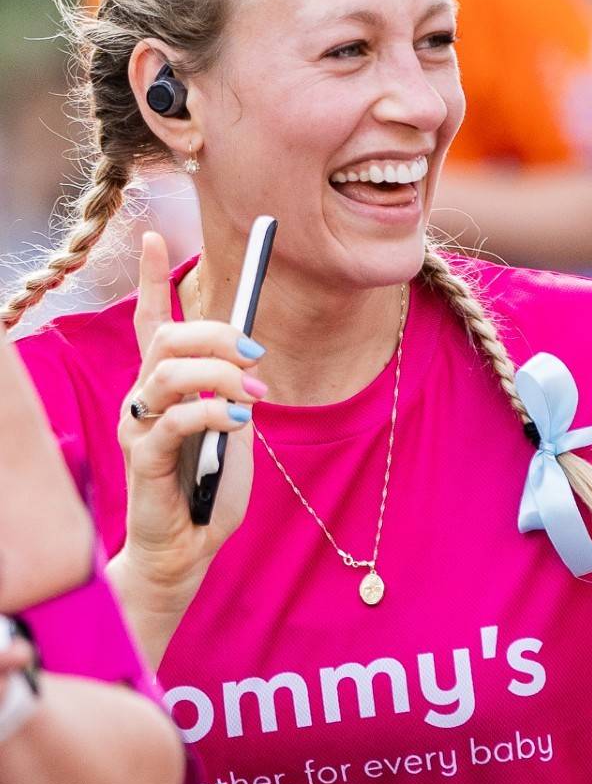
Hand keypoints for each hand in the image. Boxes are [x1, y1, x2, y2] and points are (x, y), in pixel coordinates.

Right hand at [112, 232, 259, 606]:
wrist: (189, 548)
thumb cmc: (211, 487)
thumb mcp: (236, 429)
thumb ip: (235, 391)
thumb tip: (248, 359)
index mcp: (166, 387)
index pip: (152, 322)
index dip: (152, 278)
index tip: (155, 235)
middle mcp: (145, 398)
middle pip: (167, 338)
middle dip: (218, 334)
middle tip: (258, 356)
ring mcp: (141, 426)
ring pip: (169, 372)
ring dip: (222, 374)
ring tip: (256, 395)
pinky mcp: (145, 458)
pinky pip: (173, 419)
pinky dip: (213, 412)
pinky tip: (241, 421)